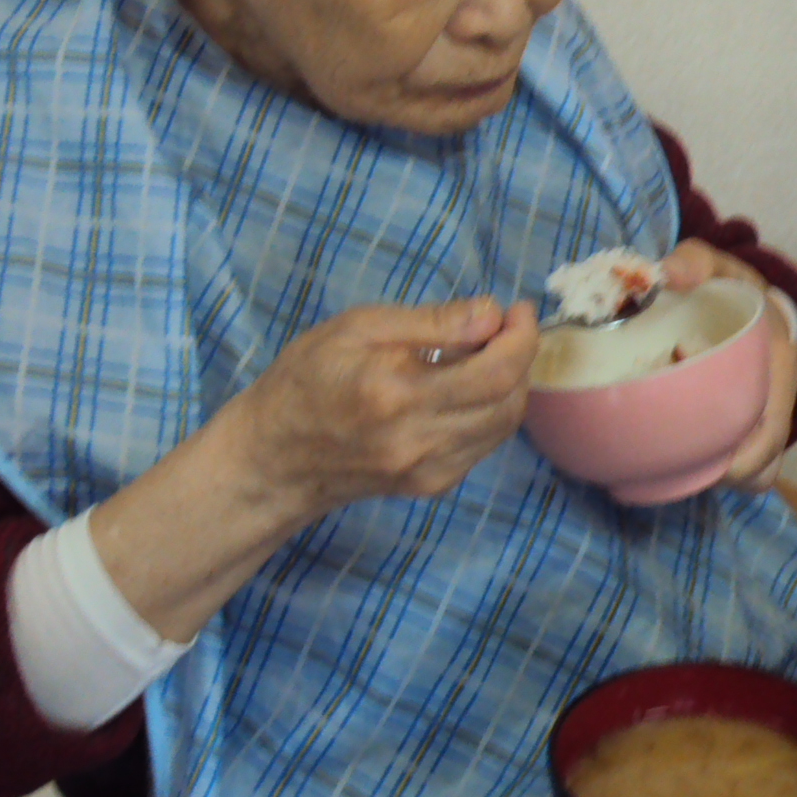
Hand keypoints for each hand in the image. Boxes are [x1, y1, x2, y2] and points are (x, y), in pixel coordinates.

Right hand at [227, 297, 540, 514]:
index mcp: (397, 395)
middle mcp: (418, 440)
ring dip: (509, 386)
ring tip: (486, 354)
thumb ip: (430, 322)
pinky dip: (489, 412)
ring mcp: (428, 471)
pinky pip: (483, 445)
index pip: (495, 373)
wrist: (275, 458)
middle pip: (509, 402)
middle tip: (506, 328)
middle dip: (521, 358)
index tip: (517, 311)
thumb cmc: (305, 382)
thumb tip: (491, 314)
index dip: (521, 338)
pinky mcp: (431, 486)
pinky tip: (464, 390)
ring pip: (503, 426)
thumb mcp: (357, 329)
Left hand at [661, 241, 796, 492]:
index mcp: (778, 358)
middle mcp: (781, 392)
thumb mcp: (715, 264)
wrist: (753, 297)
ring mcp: (772, 412)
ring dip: (730, 475)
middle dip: (731, 471)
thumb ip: (693, 261)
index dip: (745, 449)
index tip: (710, 455)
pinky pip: (753, 463)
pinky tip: (694, 461)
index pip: (773, 423)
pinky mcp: (757, 424)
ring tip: (687, 466)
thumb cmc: (731, 286)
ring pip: (763, 467)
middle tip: (683, 465)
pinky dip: (728, 470)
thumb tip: (666, 276)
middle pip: (768, 456)